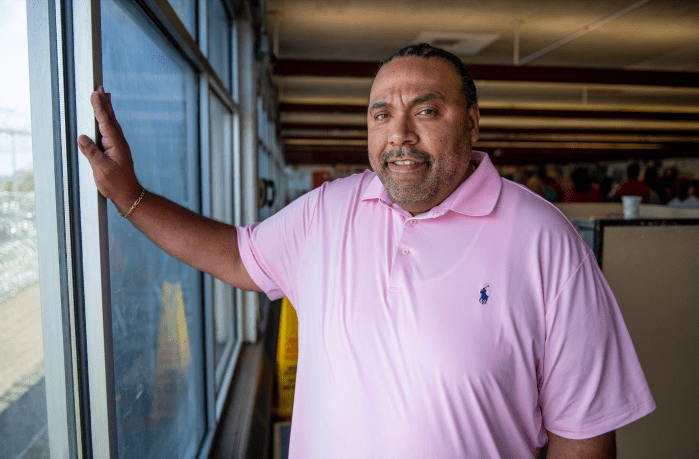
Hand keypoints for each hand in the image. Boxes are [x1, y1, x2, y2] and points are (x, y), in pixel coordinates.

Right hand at [78, 86, 141, 213]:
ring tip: (105, 95)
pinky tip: (106, 118)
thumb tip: (82, 137)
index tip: (95, 94)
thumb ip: (92, 153)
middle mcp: (118, 142)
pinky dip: (108, 120)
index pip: (105, 122)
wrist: (129, 195)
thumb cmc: (116, 184)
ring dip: (107, 109)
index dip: (99, 107)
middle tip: (100, 87)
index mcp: (116, 144)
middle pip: (110, 118)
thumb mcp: (101, 170)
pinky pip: (111, 130)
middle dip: (104, 102)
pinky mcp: (116, 150)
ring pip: (111, 123)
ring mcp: (118, 146)